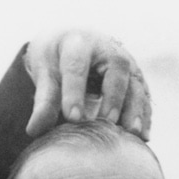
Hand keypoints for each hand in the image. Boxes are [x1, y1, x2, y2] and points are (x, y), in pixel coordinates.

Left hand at [23, 30, 150, 138]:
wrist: (74, 40)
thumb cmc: (57, 58)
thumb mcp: (46, 73)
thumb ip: (43, 101)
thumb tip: (33, 131)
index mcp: (78, 44)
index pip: (76, 67)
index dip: (74, 92)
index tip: (72, 118)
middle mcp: (107, 49)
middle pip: (116, 70)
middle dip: (113, 97)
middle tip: (107, 123)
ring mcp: (127, 62)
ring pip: (135, 84)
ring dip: (135, 109)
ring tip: (132, 134)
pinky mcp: (136, 77)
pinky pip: (144, 96)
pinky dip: (144, 115)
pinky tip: (143, 137)